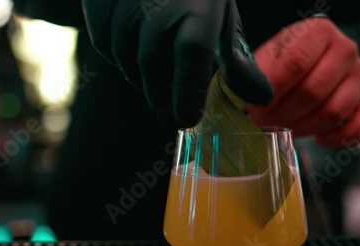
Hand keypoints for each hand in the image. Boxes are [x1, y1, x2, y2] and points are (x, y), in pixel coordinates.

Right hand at [81, 0, 272, 126]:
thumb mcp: (221, 20)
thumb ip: (237, 61)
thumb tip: (261, 98)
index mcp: (199, 6)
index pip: (191, 55)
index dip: (187, 93)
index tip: (187, 119)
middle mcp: (159, 2)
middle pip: (151, 65)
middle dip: (160, 97)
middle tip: (170, 112)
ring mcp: (125, 1)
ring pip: (125, 58)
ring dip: (141, 78)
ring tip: (156, 79)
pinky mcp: (98, 3)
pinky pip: (104, 45)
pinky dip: (119, 57)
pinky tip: (134, 51)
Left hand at [247, 17, 359, 146]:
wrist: (315, 62)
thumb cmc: (285, 61)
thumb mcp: (267, 57)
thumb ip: (257, 73)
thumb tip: (251, 95)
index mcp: (319, 31)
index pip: (296, 63)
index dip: (273, 90)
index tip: (255, 106)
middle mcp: (346, 50)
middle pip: (314, 90)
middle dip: (283, 113)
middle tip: (263, 121)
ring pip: (334, 112)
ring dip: (303, 127)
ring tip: (283, 127)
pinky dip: (337, 138)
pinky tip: (318, 138)